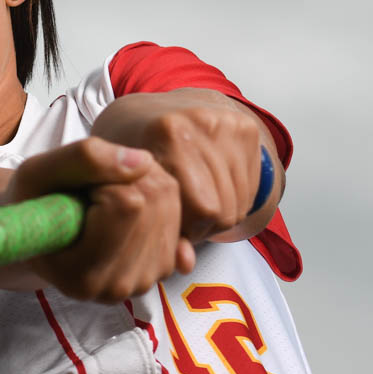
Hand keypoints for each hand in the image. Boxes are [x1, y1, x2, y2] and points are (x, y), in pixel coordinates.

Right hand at [9, 137, 190, 302]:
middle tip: (91, 188)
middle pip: (153, 201)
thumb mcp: (37, 172)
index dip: (103, 179)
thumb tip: (144, 161)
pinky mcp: (162, 268)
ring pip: (169, 203)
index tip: (77, 189)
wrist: (38, 235)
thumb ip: (83, 160)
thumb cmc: (31, 205)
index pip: (127, 204)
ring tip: (104, 196)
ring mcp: (144, 280)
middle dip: (125, 178)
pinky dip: (155, 196)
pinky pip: (179, 212)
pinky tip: (126, 208)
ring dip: (141, 182)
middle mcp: (118, 287)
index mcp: (82, 276)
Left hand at [90, 90, 272, 242]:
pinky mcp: (245, 128)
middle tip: (180, 220)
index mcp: (166, 134)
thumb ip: (151, 224)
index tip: (168, 228)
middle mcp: (200, 123)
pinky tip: (208, 191)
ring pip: (238, 201)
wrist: (146, 110)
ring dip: (217, 216)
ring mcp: (227, 123)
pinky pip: (250, 187)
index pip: (198, 207)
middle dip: (201, 225)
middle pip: (221, 208)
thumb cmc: (127, 152)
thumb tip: (185, 263)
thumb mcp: (122, 184)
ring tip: (192, 206)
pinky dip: (231, 200)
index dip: (183, 229)